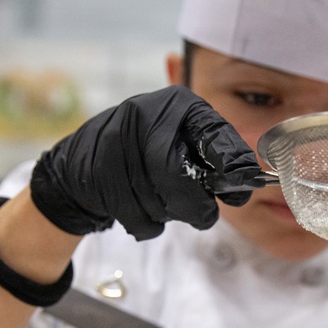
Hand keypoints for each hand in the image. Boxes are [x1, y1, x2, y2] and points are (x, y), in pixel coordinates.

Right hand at [30, 85, 263, 240]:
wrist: (79, 168)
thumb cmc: (142, 154)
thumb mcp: (179, 140)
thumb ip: (212, 156)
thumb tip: (247, 180)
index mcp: (175, 104)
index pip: (213, 135)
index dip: (231, 166)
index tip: (241, 191)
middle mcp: (145, 115)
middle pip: (181, 177)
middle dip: (196, 206)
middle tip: (204, 214)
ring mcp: (116, 144)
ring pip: (160, 202)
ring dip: (168, 215)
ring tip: (160, 202)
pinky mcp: (98, 174)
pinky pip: (138, 217)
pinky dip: (147, 224)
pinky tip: (139, 209)